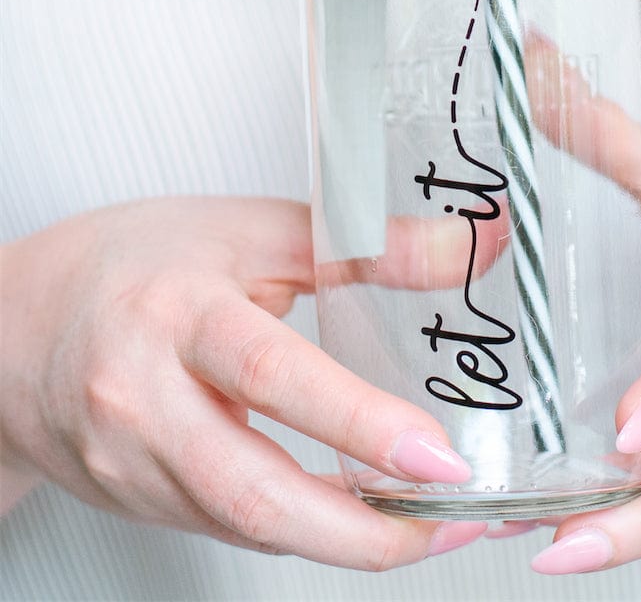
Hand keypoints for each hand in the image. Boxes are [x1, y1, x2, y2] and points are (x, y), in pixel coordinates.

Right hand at [0, 198, 505, 567]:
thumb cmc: (134, 263)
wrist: (16, 325)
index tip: (437, 453)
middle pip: (253, 490)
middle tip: (450, 523)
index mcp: (176, 312)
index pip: (271, 372)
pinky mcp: (141, 499)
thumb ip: (363, 244)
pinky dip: (305, 527)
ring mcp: (134, 464)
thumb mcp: (252, 231)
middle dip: (363, 531)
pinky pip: (232, 524)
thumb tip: (465, 247)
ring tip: (430, 526)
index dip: (357, 421)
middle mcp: (143, 400)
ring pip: (248, 523)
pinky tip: (360, 516)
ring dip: (346, 539)